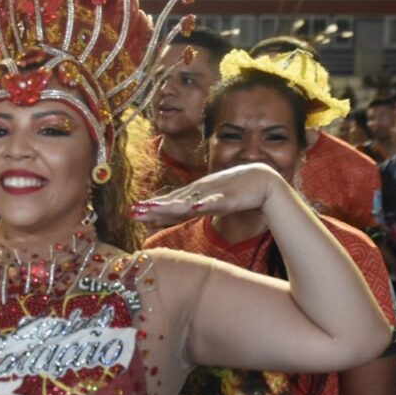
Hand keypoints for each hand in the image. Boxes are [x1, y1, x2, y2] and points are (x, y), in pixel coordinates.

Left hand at [131, 163, 283, 227]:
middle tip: (134, 212)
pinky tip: (195, 208)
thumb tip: (169, 215)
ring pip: (189, 202)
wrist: (263, 179)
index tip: (132, 213)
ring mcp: (213, 194)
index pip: (169, 203)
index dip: (151, 209)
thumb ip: (190, 208)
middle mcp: (199, 193)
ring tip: (154, 208)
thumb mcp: (207, 201)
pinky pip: (216, 202)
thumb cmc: (234, 190)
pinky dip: (206, 204)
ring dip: (171, 206)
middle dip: (153, 208)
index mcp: (194, 195)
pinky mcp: (230, 198)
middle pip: (173, 203)